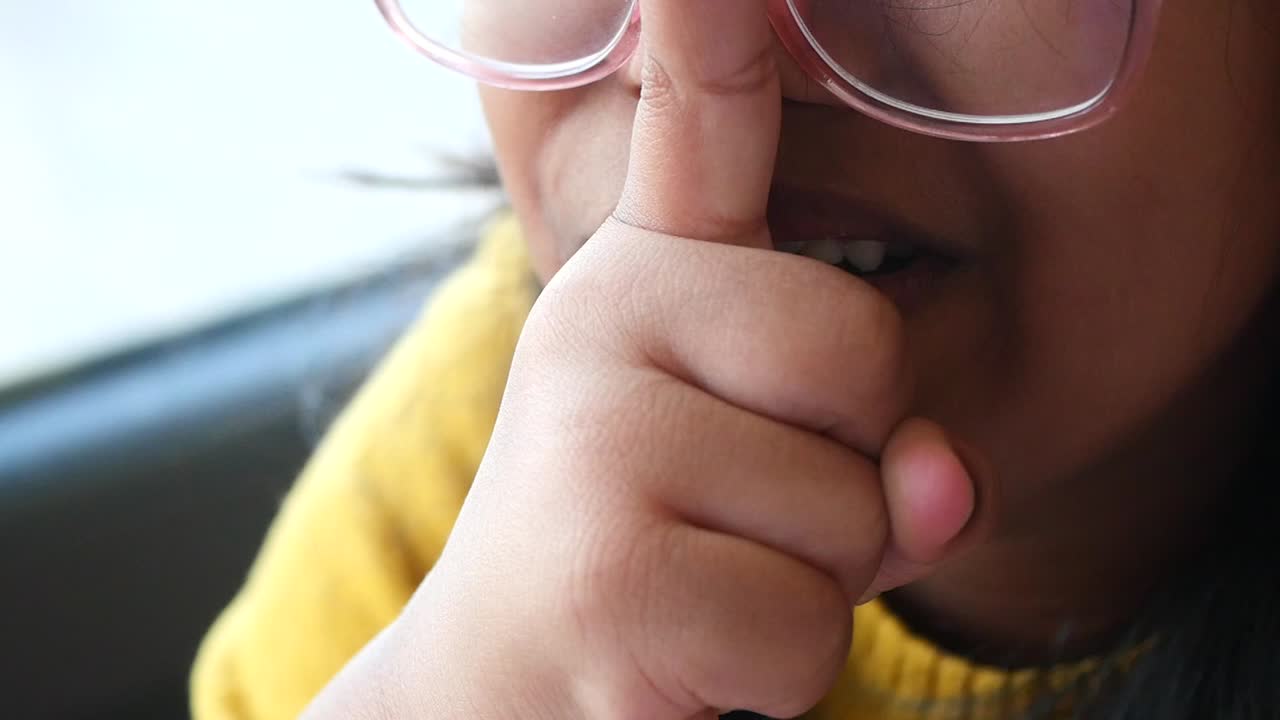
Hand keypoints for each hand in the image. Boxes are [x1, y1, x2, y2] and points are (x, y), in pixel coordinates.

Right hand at [305, 2, 979, 717]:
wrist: (508, 680)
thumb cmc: (660, 552)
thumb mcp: (775, 471)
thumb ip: (878, 443)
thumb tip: (947, 480)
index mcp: (644, 275)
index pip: (700, 122)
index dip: (714, 27)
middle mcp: (602, 318)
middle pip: (868, 354)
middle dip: (849, 477)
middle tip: (738, 520)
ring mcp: (595, 436)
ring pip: (852, 512)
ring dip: (808, 585)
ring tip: (698, 586)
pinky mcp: (609, 568)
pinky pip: (805, 623)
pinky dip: (772, 671)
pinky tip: (677, 657)